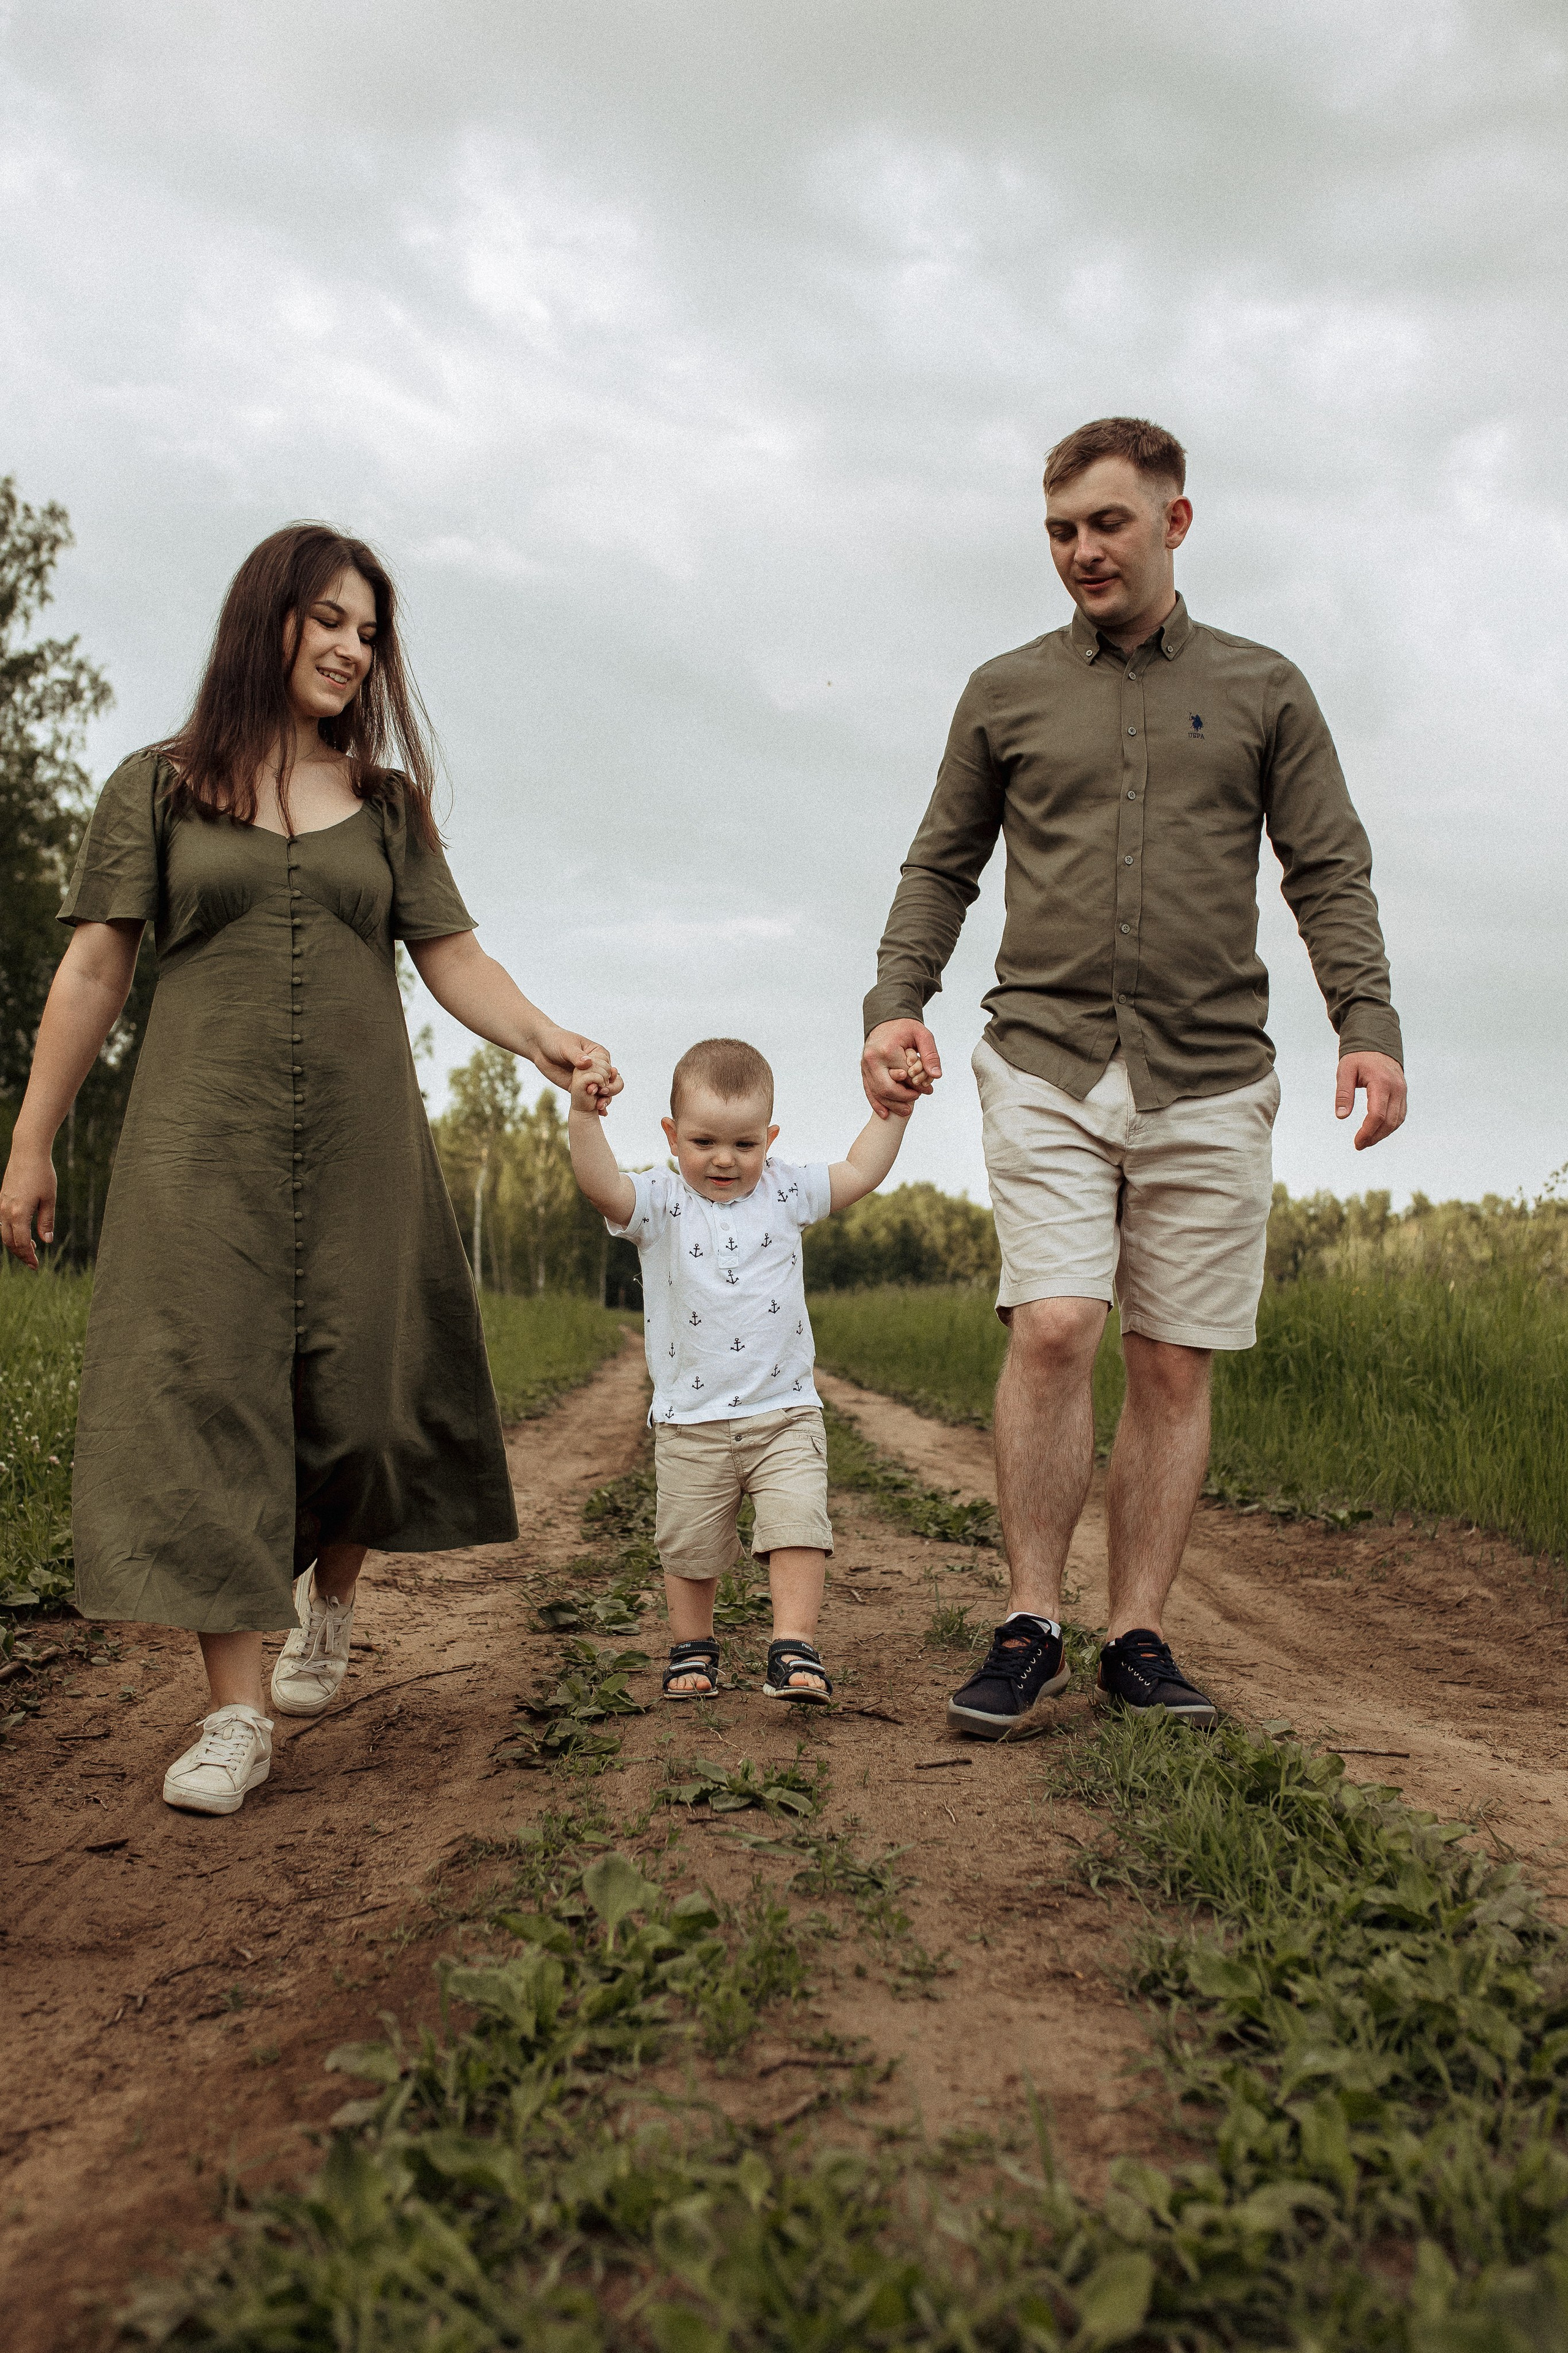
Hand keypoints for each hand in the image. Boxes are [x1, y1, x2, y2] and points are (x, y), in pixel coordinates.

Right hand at [0, 1144, 56, 1269]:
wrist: (27, 1152)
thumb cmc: (42, 1174)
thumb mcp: (50, 1199)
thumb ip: (46, 1221)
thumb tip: (47, 1241)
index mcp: (18, 1213)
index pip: (21, 1243)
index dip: (28, 1257)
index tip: (36, 1266)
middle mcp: (5, 1211)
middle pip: (9, 1241)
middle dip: (20, 1254)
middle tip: (33, 1262)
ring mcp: (1, 1204)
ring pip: (3, 1232)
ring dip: (15, 1244)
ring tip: (30, 1249)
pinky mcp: (1, 1198)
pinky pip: (2, 1222)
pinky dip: (10, 1232)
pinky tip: (22, 1233)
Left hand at [534, 1025, 620, 1115]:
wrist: (540, 1048)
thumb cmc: (555, 1041)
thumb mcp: (566, 1047)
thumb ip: (577, 1056)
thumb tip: (587, 1063)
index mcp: (599, 1053)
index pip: (609, 1068)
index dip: (606, 1077)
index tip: (600, 1084)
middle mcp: (597, 1066)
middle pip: (611, 1081)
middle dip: (609, 1090)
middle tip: (599, 1094)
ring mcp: (589, 1078)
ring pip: (603, 1091)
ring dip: (604, 1100)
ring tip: (599, 1107)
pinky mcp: (580, 1087)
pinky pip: (590, 1098)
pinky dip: (596, 1106)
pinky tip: (600, 1114)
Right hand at [862, 1019, 940, 1118]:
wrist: (885, 1020)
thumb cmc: (905, 1027)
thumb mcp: (922, 1035)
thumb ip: (931, 1055)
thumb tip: (936, 1076)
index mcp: (887, 1050)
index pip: (905, 1076)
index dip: (918, 1086)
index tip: (929, 1090)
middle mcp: (873, 1059)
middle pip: (887, 1088)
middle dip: (904, 1097)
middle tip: (917, 1099)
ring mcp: (865, 1065)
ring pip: (877, 1092)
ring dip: (892, 1104)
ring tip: (906, 1111)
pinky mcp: (863, 1069)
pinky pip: (869, 1089)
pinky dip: (877, 1102)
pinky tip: (885, 1113)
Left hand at [1335, 1051, 1405, 1150]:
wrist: (1377, 1044)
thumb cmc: (1358, 1057)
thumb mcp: (1345, 1071)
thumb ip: (1343, 1093)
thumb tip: (1341, 1116)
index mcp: (1381, 1082)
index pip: (1377, 1114)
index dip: (1367, 1132)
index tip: (1356, 1142)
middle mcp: (1396, 1088)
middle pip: (1389, 1121)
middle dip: (1374, 1137)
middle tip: (1359, 1145)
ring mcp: (1402, 1091)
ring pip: (1397, 1120)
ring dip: (1383, 1134)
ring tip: (1366, 1141)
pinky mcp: (1403, 1094)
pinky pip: (1400, 1115)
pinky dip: (1390, 1126)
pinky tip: (1377, 1132)